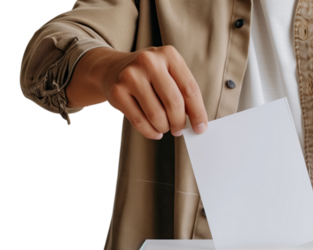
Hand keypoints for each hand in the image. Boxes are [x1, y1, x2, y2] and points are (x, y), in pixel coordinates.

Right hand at [66, 45, 207, 138]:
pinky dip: (150, 131)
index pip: (190, 89)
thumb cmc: (148, 75)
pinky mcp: (117, 91)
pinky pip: (139, 121)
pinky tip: (154, 131)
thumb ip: (182, 92)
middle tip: (179, 129)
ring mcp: (131, 76)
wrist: (111, 68)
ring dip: (164, 127)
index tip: (201, 128)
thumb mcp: (168, 72)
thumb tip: (197, 121)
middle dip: (179, 122)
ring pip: (157, 115)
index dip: (198, 112)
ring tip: (164, 127)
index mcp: (169, 55)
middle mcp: (149, 62)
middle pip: (174, 102)